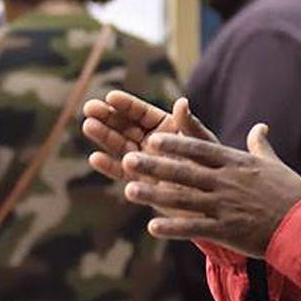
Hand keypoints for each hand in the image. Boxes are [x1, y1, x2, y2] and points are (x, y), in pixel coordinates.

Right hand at [83, 92, 217, 182]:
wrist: (212, 203)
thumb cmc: (213, 170)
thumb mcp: (202, 145)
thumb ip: (189, 125)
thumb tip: (181, 102)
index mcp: (166, 127)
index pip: (142, 113)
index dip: (126, 105)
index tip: (110, 97)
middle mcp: (151, 142)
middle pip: (125, 126)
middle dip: (107, 117)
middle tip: (89, 109)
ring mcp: (144, 162)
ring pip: (119, 146)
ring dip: (103, 136)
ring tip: (88, 126)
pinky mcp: (140, 182)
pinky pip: (121, 173)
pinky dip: (108, 166)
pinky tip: (95, 158)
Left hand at [120, 123, 300, 257]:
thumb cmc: (292, 194)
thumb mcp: (275, 165)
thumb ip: (260, 146)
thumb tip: (260, 127)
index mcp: (236, 164)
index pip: (200, 149)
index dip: (175, 143)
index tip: (153, 137)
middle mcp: (227, 182)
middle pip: (185, 171)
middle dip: (154, 165)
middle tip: (128, 158)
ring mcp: (226, 206)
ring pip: (183, 198)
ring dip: (154, 194)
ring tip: (128, 190)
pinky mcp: (227, 229)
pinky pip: (195, 228)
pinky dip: (173, 227)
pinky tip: (151, 226)